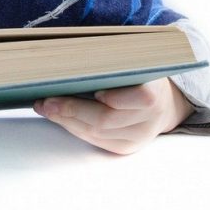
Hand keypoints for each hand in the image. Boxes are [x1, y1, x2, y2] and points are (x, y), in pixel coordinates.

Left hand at [33, 78, 193, 154]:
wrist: (165, 104)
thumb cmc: (141, 76)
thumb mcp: (135, 64)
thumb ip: (113, 63)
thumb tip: (72, 62)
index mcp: (155, 93)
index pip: (137, 98)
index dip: (113, 97)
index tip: (91, 90)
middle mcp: (148, 119)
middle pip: (106, 119)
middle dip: (71, 110)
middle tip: (46, 101)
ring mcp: (137, 137)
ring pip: (96, 133)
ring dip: (66, 121)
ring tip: (45, 108)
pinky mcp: (125, 147)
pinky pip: (95, 141)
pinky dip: (74, 128)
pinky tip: (59, 117)